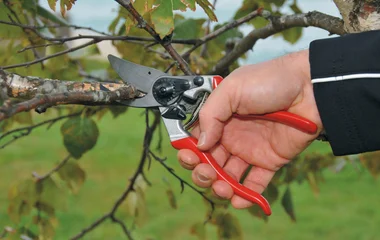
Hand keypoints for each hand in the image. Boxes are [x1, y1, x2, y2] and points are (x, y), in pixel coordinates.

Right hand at [177, 50, 322, 208]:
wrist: (310, 89)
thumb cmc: (270, 81)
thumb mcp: (232, 89)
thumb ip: (210, 114)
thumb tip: (200, 144)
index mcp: (219, 116)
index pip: (196, 138)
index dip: (189, 149)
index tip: (188, 156)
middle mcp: (231, 135)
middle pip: (208, 160)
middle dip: (202, 171)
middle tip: (205, 171)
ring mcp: (249, 149)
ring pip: (227, 175)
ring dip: (220, 186)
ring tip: (222, 187)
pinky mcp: (269, 161)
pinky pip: (254, 183)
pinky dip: (245, 196)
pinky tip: (238, 200)